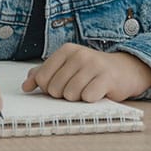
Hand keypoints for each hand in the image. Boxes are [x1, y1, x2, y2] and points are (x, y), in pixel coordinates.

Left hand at [23, 44, 150, 102]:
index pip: (42, 78)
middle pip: (55, 88)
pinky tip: (97, 92)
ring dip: (78, 98)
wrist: (125, 70)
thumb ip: (44, 74)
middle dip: (64, 94)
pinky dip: (90, 99)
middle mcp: (79, 55)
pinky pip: (87, 97)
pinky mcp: (107, 78)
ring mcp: (94, 65)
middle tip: (77, 88)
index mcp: (66, 50)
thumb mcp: (67, 68)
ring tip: (87, 89)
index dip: (48, 88)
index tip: (61, 85)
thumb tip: (25, 86)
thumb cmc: (92, 71)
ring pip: (70, 94)